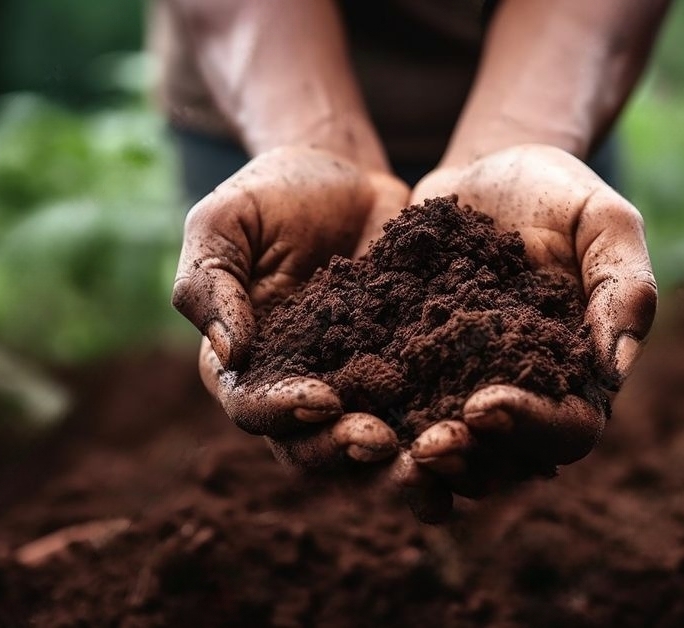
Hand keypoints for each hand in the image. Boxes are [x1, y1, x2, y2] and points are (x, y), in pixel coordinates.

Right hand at [173, 146, 408, 467]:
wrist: (347, 178)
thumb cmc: (273, 193)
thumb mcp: (225, 221)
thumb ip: (209, 283)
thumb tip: (233, 352)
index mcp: (243, 366)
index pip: (254, 408)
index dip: (285, 412)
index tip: (324, 399)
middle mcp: (295, 391)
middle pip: (312, 446)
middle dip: (345, 450)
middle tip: (383, 443)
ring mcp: (355, 388)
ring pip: (369, 448)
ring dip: (398, 465)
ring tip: (434, 460)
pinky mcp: (403, 375)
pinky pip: (420, 417)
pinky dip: (440, 436)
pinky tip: (474, 443)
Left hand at [393, 144, 657, 520]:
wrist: (485, 172)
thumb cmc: (557, 190)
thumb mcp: (603, 218)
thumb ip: (625, 285)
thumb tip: (614, 368)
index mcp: (578, 375)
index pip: (568, 428)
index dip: (531, 427)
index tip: (484, 404)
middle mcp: (523, 396)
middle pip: (505, 459)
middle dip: (466, 459)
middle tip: (424, 447)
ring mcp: (464, 388)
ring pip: (448, 451)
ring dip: (415, 459)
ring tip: (377, 442)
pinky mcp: (414, 371)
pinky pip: (395, 409)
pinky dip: (370, 419)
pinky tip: (336, 410)